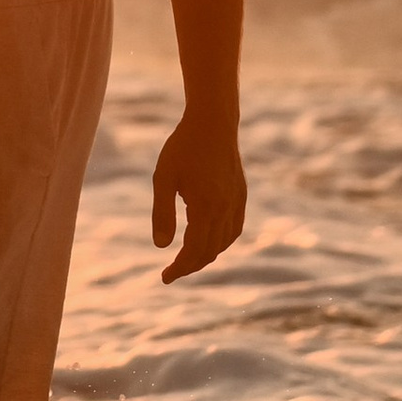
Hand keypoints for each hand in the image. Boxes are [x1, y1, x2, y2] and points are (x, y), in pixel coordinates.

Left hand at [152, 109, 246, 281]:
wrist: (213, 122)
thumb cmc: (182, 148)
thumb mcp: (163, 179)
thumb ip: (162, 213)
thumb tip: (160, 247)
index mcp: (206, 208)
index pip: (194, 251)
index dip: (180, 268)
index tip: (164, 278)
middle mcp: (226, 210)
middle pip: (210, 251)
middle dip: (190, 266)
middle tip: (171, 273)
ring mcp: (237, 203)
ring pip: (224, 243)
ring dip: (206, 256)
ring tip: (186, 260)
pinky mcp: (241, 195)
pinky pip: (234, 229)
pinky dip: (221, 242)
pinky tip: (209, 240)